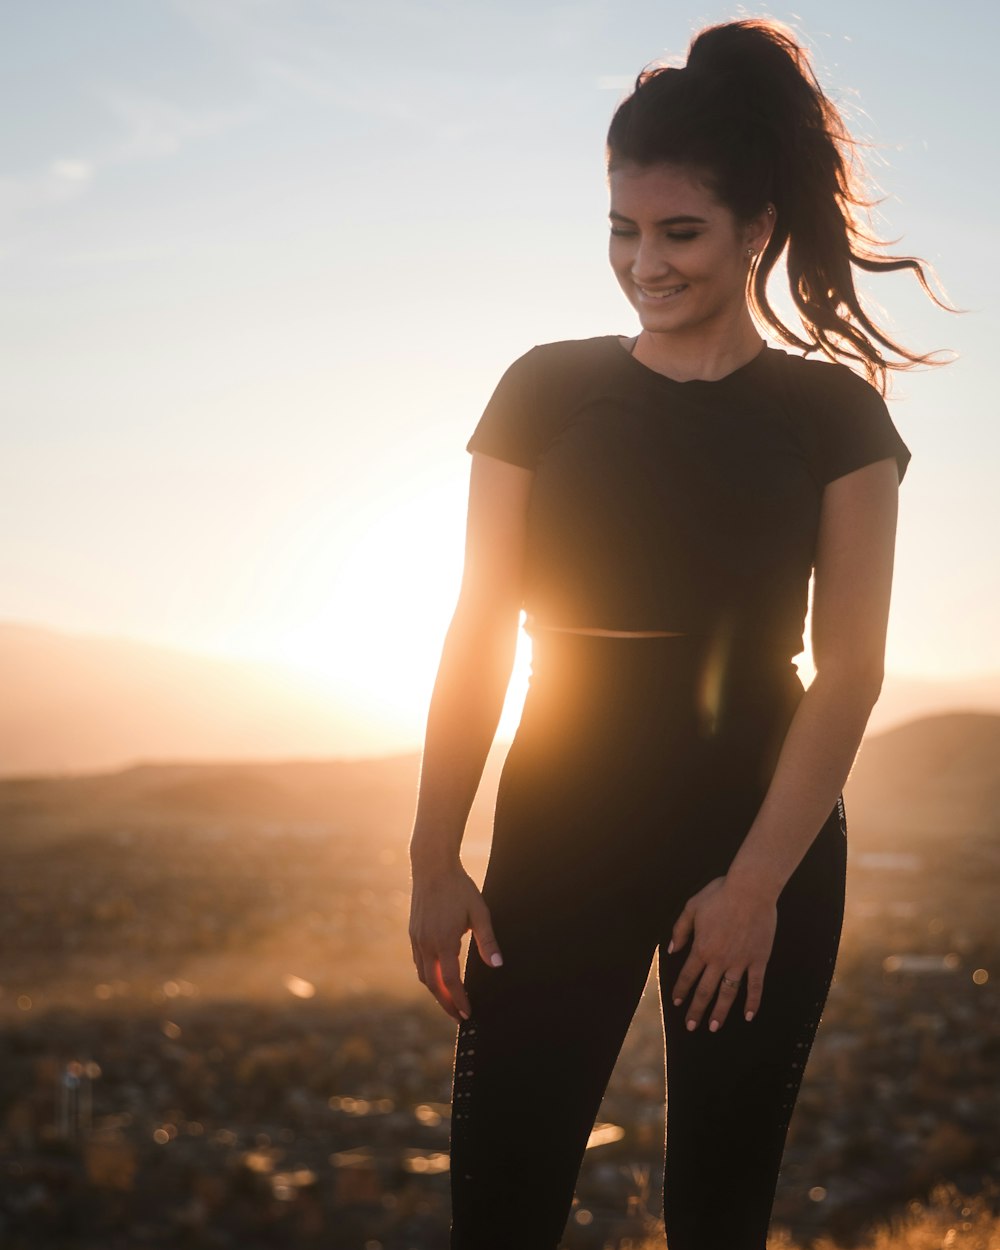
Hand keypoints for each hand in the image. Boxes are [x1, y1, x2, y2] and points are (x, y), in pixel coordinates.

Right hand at [408, 863, 503, 1022]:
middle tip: (458, 1016)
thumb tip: (497, 965)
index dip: (459, 1000)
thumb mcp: (479, 912)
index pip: (451, 981)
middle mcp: (426, 944)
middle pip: (433, 984)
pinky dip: (428, 976)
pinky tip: (437, 977)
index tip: (467, 1013)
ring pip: (423, 975)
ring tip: (449, 1001)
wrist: (432, 868)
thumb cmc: (459, 888)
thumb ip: (488, 940)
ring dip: (436, 991)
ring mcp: (417, 939)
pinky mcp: (413, 933)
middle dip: (446, 1003)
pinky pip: (418, 962)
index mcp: (444, 941)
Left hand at [667, 875, 776, 1031]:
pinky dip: (753, 1002)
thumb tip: (671, 950)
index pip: (687, 975)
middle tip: (691, 1027)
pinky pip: (755, 986)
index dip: (681, 990)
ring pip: (728, 993)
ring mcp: (740, 962)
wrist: (751, 889)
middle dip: (696, 1010)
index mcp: (701, 947)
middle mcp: (719, 960)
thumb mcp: (691, 907)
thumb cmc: (720, 894)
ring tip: (714, 1027)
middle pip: (705, 990)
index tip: (676, 1003)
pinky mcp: (758, 960)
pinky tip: (748, 1016)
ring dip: (720, 1011)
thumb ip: (680, 929)